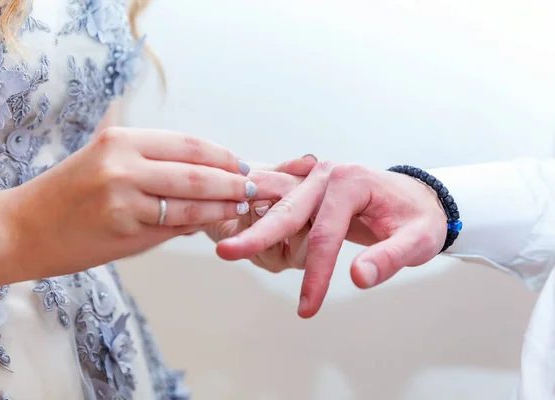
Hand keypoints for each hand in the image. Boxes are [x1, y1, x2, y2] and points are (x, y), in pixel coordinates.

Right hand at [9, 127, 256, 278]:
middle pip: (197, 169)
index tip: (241, 164)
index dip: (221, 155)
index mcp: (121, 140)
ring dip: (225, 204)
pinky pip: (174, 225)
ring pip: (191, 199)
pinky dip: (202, 223)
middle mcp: (123, 162)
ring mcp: (123, 195)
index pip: (187, 143)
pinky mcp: (123, 226)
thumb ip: (153, 170)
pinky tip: (218, 223)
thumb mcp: (105, 166)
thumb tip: (202, 182)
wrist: (22, 229)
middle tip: (256, 186)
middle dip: (233, 180)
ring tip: (245, 205)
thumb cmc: (67, 198)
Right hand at [217, 162, 446, 317]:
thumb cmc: (419, 218)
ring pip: (280, 209)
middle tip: (227, 253)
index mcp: (351, 182)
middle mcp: (327, 175)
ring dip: (255, 230)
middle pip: (289, 212)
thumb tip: (358, 277)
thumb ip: (390, 258)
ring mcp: (315, 180)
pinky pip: (284, 207)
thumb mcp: (418, 240)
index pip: (325, 234)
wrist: (419, 198)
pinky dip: (264, 223)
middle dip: (259, 236)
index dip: (315, 274)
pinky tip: (245, 237)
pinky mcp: (310, 190)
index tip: (307, 308)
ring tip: (227, 247)